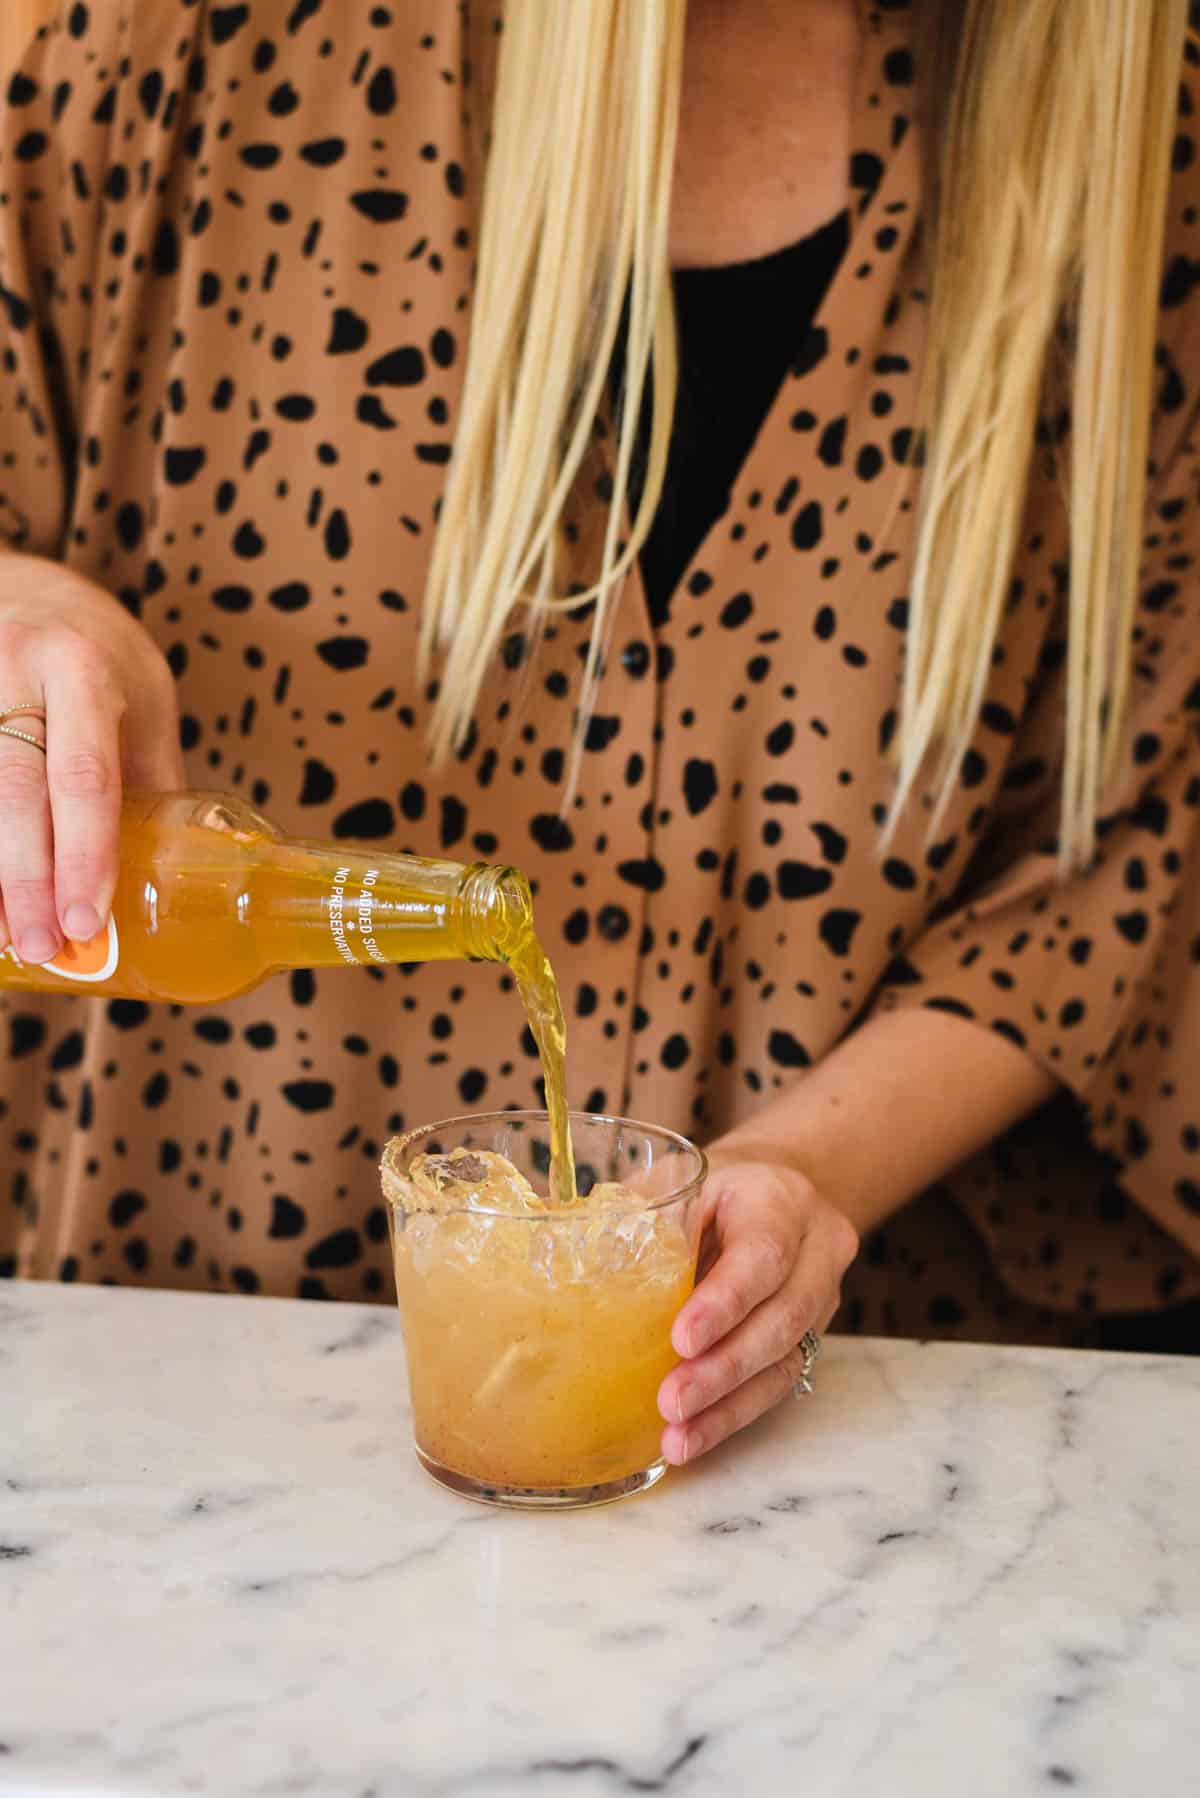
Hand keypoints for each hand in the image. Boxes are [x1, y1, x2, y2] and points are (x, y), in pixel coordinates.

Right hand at [0, 554, 182, 963]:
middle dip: (26, 881)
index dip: (85, 855)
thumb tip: (181, 876)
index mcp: (82, 670)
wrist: (22, 582)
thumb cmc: (96, 651)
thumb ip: (149, 777)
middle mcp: (15, 669)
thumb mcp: (144, 697)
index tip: (89, 922)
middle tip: (43, 948)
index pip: (86, 776)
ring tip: (5, 939)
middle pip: (15, 792)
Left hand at [658, 1158, 857, 1464]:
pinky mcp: (808, 1337)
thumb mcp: (680, 1180)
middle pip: (782, 1317)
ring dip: (728, 1404)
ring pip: (785, 1360)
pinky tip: (692, 1437)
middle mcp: (815, 1250)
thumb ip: (641, 1215)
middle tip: (671, 1401)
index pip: (763, 1254)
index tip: (681, 1340)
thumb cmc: (712, 1188)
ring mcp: (819, 1298)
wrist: (772, 1192)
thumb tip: (564, 1246)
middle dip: (724, 1367)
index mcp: (781, 1200)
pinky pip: (777, 1384)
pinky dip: (732, 1415)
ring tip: (677, 1436)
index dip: (725, 1302)